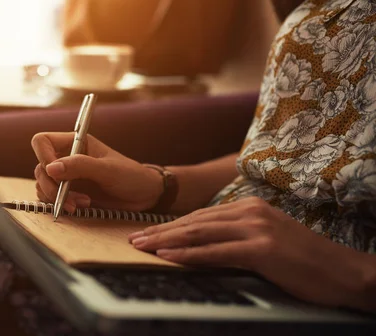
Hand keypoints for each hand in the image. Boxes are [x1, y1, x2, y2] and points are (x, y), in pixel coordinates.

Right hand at [31, 132, 162, 212]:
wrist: (144, 196)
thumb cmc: (131, 176)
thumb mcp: (108, 170)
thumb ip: (80, 166)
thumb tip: (51, 168)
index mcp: (75, 143)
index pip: (43, 141)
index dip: (42, 155)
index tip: (54, 173)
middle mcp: (67, 157)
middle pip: (40, 167)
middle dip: (52, 186)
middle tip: (69, 198)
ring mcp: (66, 176)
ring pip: (43, 185)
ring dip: (57, 197)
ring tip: (81, 203)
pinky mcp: (68, 193)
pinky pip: (50, 198)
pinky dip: (60, 204)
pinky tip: (80, 206)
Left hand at [129, 197, 374, 310]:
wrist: (345, 272)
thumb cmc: (305, 261)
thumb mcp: (266, 241)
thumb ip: (237, 238)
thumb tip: (204, 245)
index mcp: (249, 207)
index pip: (201, 216)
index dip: (172, 225)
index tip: (149, 233)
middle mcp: (249, 211)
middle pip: (195, 221)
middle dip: (161, 231)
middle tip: (134, 239)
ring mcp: (256, 227)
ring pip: (200, 233)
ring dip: (167, 241)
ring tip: (142, 247)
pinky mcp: (262, 248)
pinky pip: (216, 251)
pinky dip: (188, 254)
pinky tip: (168, 256)